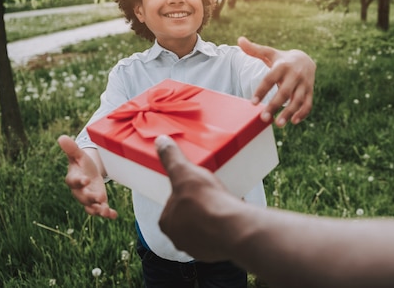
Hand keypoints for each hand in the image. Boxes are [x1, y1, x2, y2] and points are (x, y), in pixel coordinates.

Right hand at [58, 135, 116, 218]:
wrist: (87, 172)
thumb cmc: (81, 163)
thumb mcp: (78, 155)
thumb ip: (71, 148)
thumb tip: (61, 137)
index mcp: (73, 179)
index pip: (73, 181)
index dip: (79, 181)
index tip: (86, 179)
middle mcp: (79, 191)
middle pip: (83, 196)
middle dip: (91, 198)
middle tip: (101, 197)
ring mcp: (88, 198)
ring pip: (91, 207)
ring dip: (99, 209)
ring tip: (106, 211)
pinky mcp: (97, 202)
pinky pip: (100, 210)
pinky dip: (107, 213)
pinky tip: (114, 215)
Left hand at [156, 135, 240, 261]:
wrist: (233, 228)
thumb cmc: (205, 201)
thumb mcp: (185, 172)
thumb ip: (172, 158)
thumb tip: (160, 141)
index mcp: (166, 221)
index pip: (171, 204)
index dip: (184, 194)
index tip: (196, 187)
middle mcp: (177, 239)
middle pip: (186, 218)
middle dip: (197, 208)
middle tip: (211, 194)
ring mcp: (196, 248)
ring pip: (201, 229)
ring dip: (209, 219)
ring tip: (222, 205)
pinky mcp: (214, 253)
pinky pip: (215, 238)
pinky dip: (221, 229)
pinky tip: (229, 219)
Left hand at [238, 36, 315, 126]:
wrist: (306, 59)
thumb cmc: (282, 59)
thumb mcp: (270, 53)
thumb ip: (254, 49)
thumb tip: (239, 40)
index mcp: (282, 65)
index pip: (270, 79)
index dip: (261, 91)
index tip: (252, 103)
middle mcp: (294, 75)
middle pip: (284, 92)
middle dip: (274, 105)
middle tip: (263, 118)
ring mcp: (304, 84)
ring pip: (297, 100)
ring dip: (289, 112)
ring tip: (278, 124)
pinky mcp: (310, 91)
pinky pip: (308, 104)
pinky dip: (302, 114)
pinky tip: (293, 122)